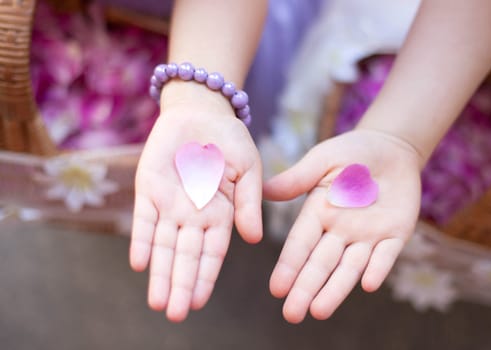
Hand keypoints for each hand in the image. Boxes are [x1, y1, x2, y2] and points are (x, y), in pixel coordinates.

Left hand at [129, 98, 261, 321]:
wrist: (200, 112)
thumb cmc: (230, 140)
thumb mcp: (248, 168)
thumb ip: (249, 202)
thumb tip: (255, 239)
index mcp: (221, 213)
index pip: (213, 252)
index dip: (205, 276)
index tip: (199, 301)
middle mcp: (194, 215)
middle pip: (186, 256)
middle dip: (181, 285)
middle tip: (175, 315)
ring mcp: (169, 204)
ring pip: (164, 246)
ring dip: (160, 273)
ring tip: (157, 302)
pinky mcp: (148, 189)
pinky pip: (144, 220)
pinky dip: (142, 241)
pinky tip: (140, 264)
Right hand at [264, 129, 421, 322]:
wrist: (391, 147)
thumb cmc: (352, 151)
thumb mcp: (322, 160)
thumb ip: (297, 178)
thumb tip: (263, 191)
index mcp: (318, 213)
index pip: (300, 245)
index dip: (289, 266)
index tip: (276, 289)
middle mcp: (339, 231)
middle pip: (320, 264)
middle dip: (306, 288)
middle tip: (292, 315)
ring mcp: (367, 236)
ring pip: (349, 268)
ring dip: (335, 290)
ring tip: (319, 311)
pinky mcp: (394, 235)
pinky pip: (385, 255)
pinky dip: (377, 269)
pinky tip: (368, 284)